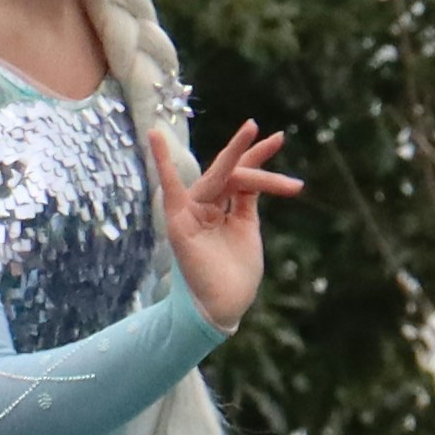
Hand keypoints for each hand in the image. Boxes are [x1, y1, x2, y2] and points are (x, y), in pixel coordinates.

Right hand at [154, 117, 294, 329]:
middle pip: (233, 173)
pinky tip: (156, 137)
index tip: (279, 137)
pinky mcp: (178, 221)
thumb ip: (245, 200)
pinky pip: (170, 188)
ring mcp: (191, 211)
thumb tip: (252, 171)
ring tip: (253, 129)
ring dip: (236, 153)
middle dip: (252, 153)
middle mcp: (205, 206)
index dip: (258, 156)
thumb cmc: (236, 273)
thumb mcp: (246, 228)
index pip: (241, 176)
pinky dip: (161, 162)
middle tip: (273, 133)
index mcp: (222, 209)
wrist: (225, 305)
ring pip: (219, 176)